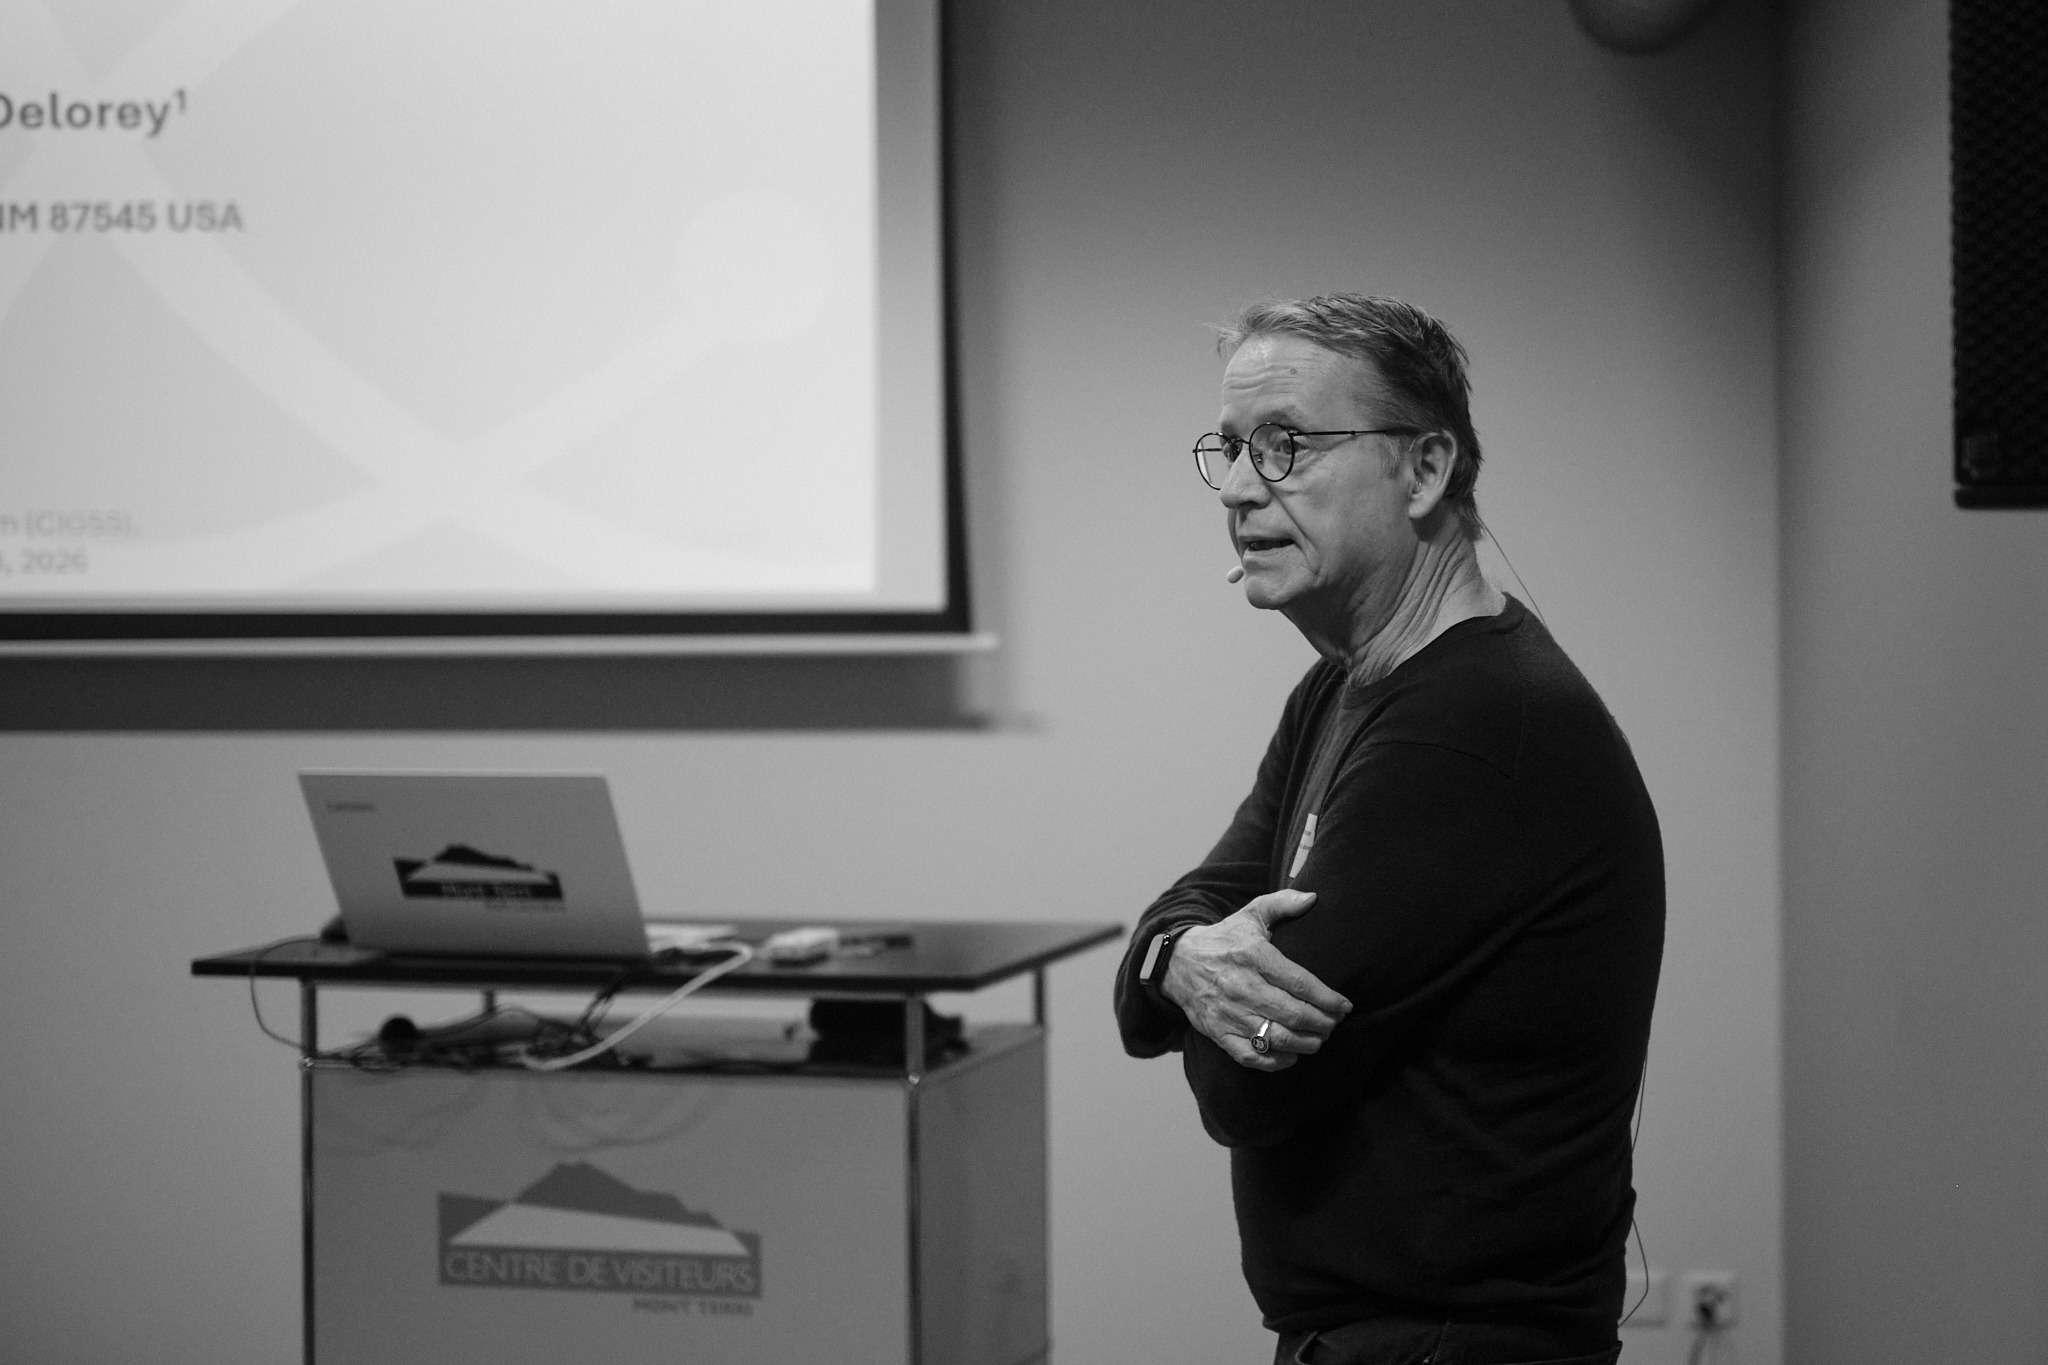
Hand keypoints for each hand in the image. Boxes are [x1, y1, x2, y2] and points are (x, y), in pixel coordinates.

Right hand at [1162, 890, 1351, 1070]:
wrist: (1176, 962)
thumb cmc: (1223, 939)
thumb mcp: (1250, 914)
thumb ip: (1283, 903)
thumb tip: (1314, 897)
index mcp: (1253, 955)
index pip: (1299, 982)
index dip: (1327, 998)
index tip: (1345, 1005)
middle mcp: (1241, 985)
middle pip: (1292, 1014)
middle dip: (1322, 1023)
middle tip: (1335, 1024)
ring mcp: (1228, 1012)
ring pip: (1274, 1038)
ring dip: (1305, 1043)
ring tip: (1318, 1038)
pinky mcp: (1217, 1032)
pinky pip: (1250, 1056)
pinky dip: (1275, 1061)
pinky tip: (1291, 1055)